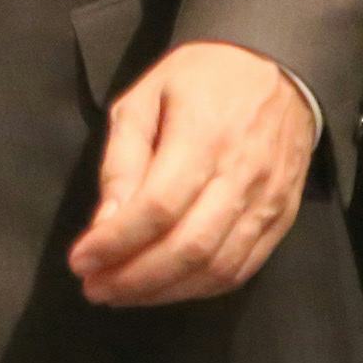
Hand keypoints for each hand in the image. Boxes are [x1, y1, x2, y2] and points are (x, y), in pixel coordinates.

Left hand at [68, 40, 314, 306]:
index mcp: (203, 137)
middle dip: (134, 278)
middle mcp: (241, 176)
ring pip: (216, 268)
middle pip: (188, 247)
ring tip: (121, 293)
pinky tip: (165, 288)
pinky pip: (242, 269)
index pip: (158, 208)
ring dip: (164, 291)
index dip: (116, 242)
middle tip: (95, 287)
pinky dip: (200, 288)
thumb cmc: (199, 79)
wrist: (276, 68)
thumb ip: (123, 160)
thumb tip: (105, 222)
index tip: (80, 260)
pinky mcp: (282, 219)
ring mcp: (267, 202)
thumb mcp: (144, 99)